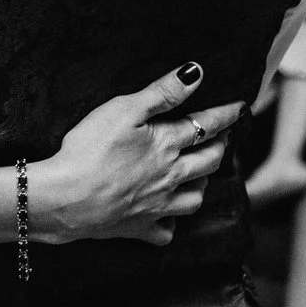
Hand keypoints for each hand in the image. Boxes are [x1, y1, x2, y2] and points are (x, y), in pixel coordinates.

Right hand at [33, 63, 245, 246]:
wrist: (66, 199)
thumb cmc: (90, 150)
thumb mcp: (124, 110)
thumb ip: (162, 92)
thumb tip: (195, 74)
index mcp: (167, 145)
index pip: (206, 125)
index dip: (226, 114)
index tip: (239, 108)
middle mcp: (170, 177)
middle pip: (208, 162)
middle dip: (220, 146)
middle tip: (223, 137)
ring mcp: (157, 206)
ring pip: (195, 198)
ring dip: (202, 184)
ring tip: (200, 173)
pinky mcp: (138, 228)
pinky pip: (165, 232)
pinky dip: (171, 224)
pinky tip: (168, 217)